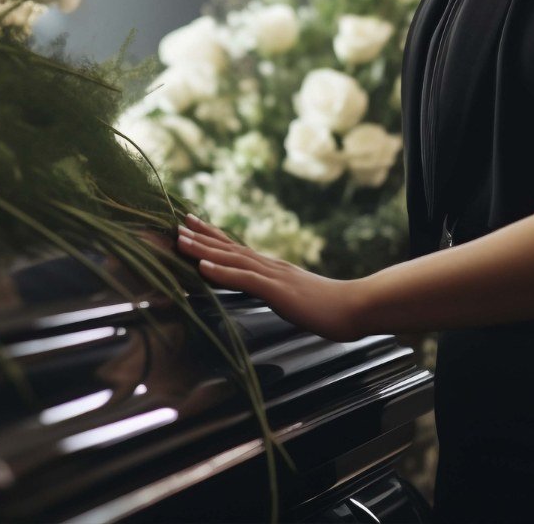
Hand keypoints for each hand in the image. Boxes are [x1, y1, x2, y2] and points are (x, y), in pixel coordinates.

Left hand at [174, 213, 366, 342]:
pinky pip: (245, 280)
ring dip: (203, 249)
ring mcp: (274, 276)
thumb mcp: (298, 299)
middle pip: (230, 249)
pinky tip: (203, 267)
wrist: (357, 308)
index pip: (238, 251)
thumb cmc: (331, 309)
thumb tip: (270, 294)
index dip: (214, 238)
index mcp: (274, 270)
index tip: (193, 226)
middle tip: (176, 223)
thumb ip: (282, 293)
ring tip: (180, 240)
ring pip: (232, 259)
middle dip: (201, 237)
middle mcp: (271, 266)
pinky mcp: (278, 291)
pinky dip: (222, 272)